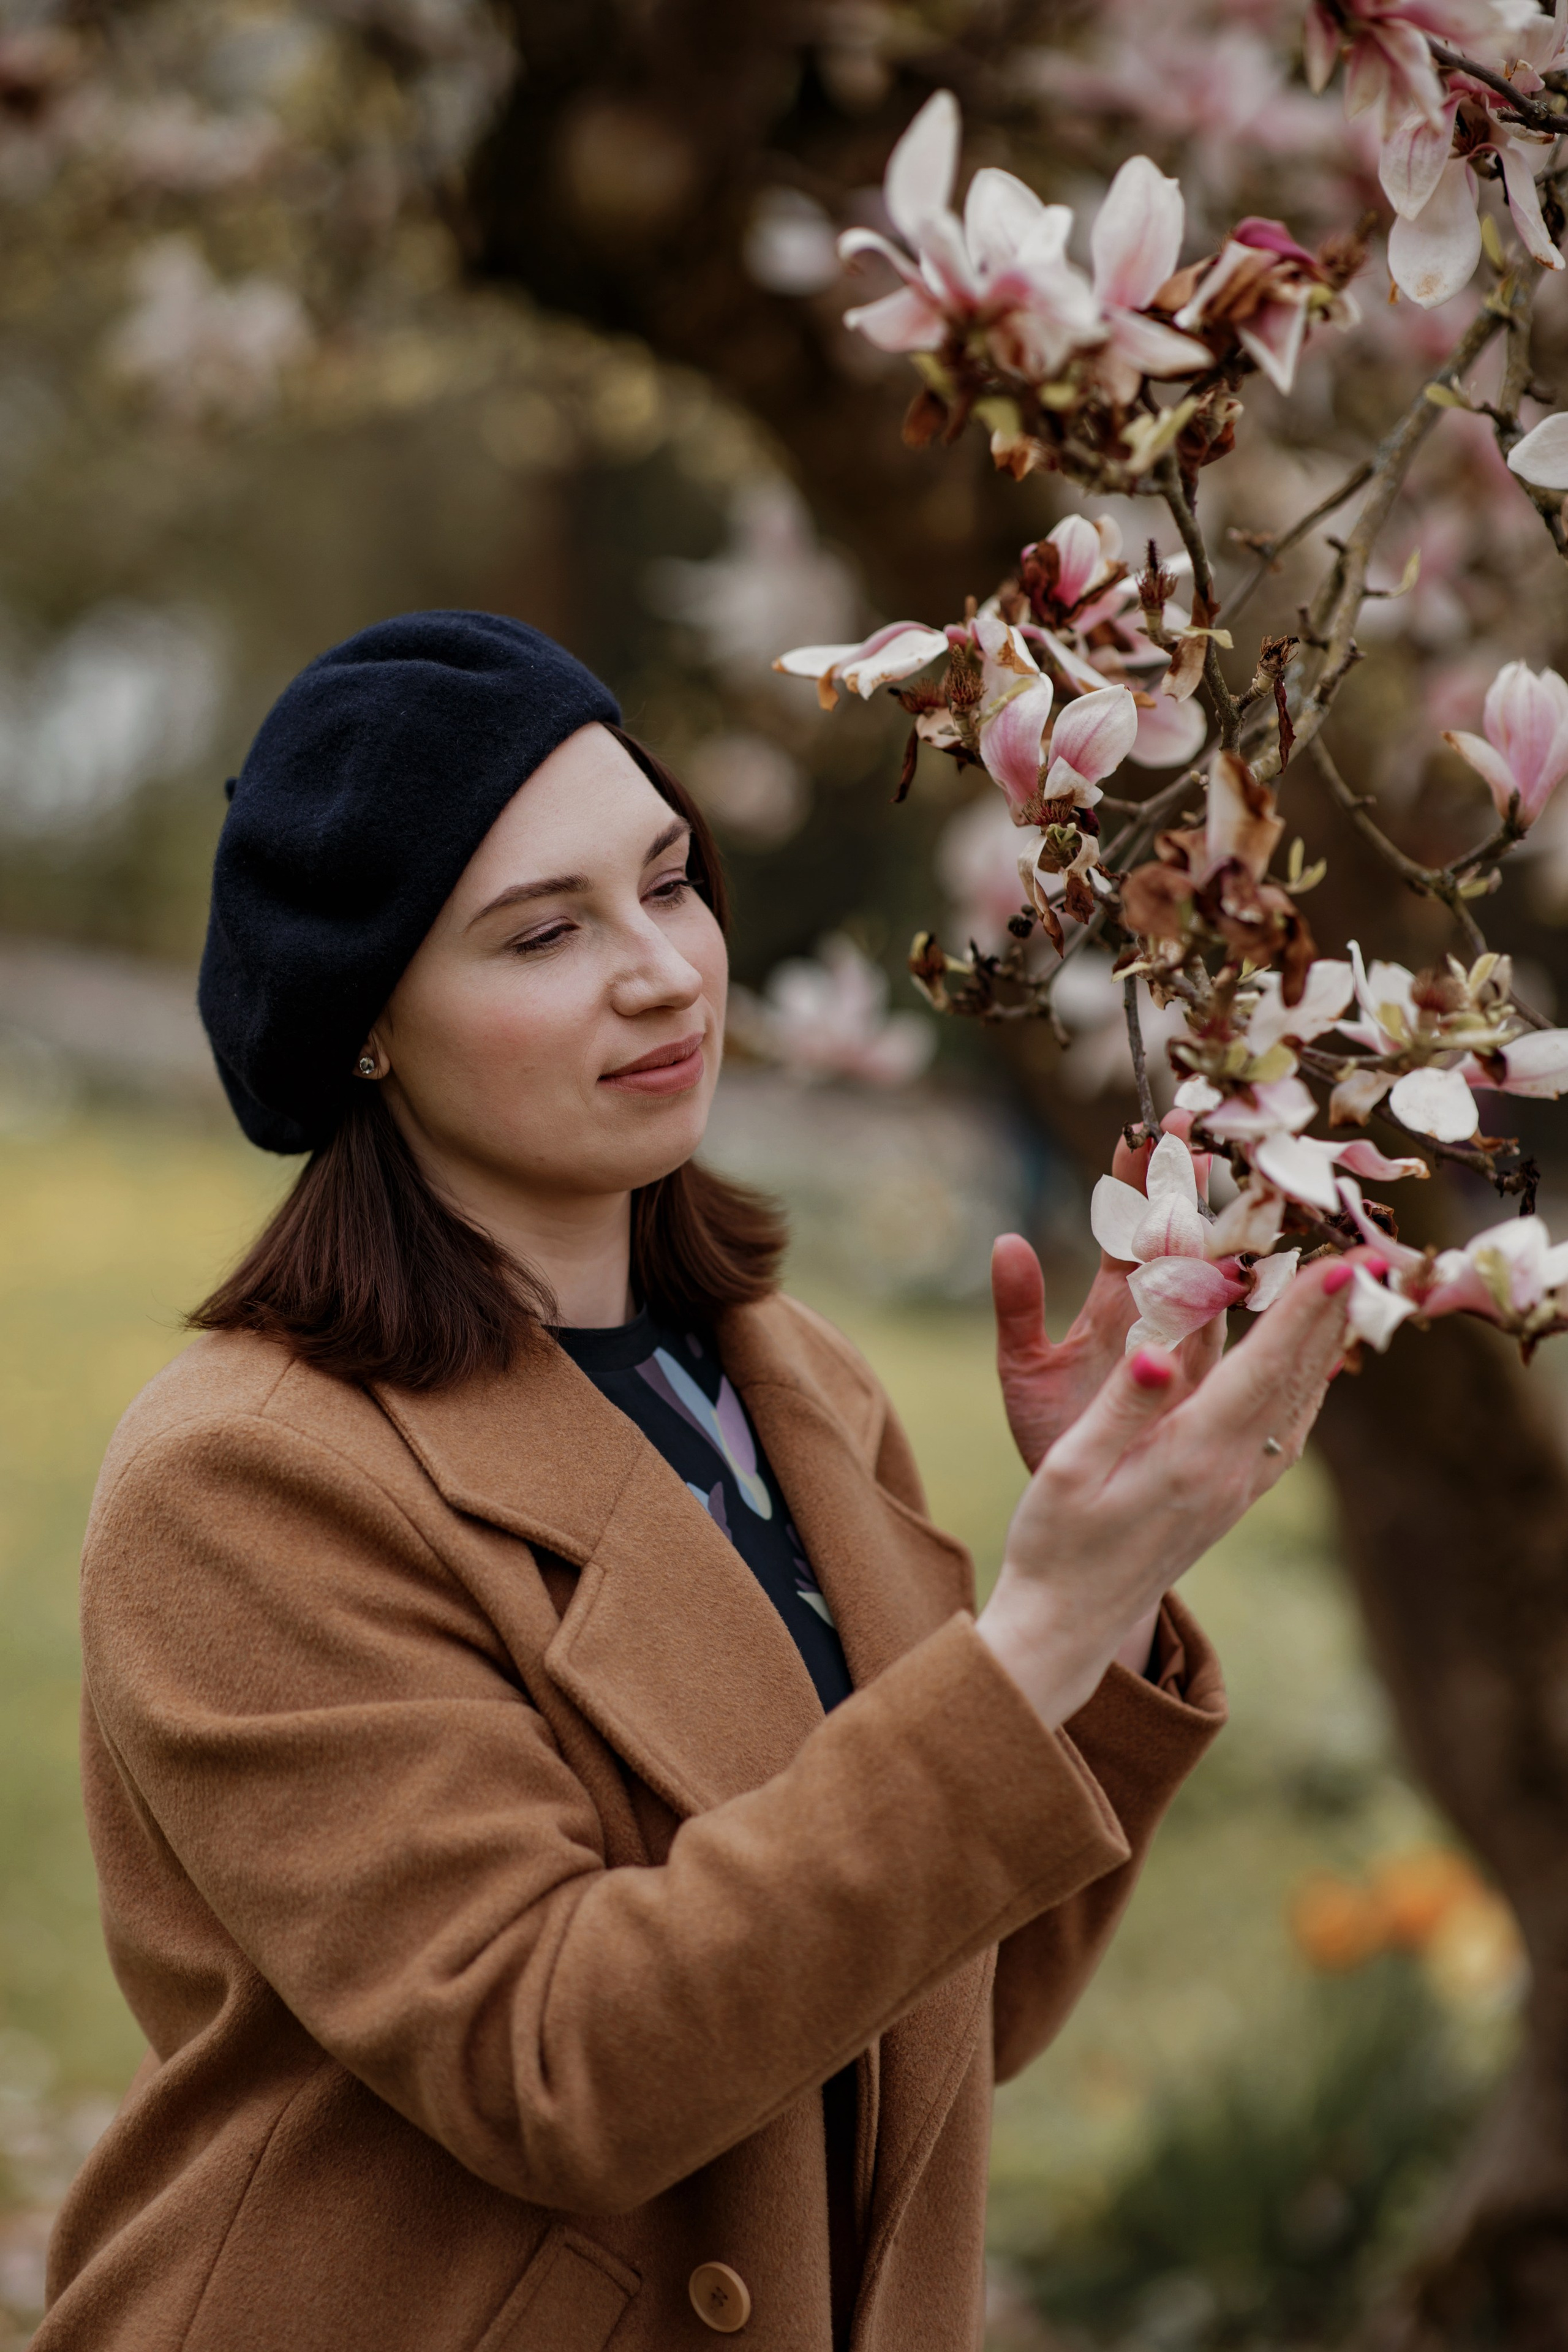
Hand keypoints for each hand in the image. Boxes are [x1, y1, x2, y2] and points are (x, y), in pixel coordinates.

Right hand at [977, 1258, 1353, 1728]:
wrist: (1066, 1629)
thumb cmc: (1054, 1544)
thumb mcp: (1070, 1470)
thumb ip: (1120, 1409)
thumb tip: (1159, 1353)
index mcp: (1190, 1457)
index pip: (1261, 1370)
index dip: (1301, 1313)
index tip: (1341, 1263)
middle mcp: (1226, 1475)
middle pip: (1292, 1381)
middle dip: (1328, 1315)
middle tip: (1365, 1255)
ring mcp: (1232, 1493)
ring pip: (1295, 1408)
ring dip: (1321, 1349)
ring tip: (1345, 1298)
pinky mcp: (1225, 1504)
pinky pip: (1282, 1436)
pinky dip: (1304, 1392)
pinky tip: (1307, 1374)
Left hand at [993, 1121, 1220, 1474]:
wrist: (1070, 1507)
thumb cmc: (1052, 1432)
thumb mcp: (1023, 1368)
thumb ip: (1017, 1308)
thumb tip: (1005, 1242)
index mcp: (1118, 1300)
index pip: (1134, 1221)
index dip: (1143, 1172)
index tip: (1150, 1117)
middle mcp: (1161, 1317)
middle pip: (1180, 1236)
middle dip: (1187, 1179)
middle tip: (1194, 1121)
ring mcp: (1186, 1352)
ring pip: (1210, 1280)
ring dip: (1219, 1228)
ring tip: (1232, 1179)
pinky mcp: (1197, 1392)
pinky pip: (1230, 1346)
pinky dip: (1252, 1311)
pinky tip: (1272, 1281)